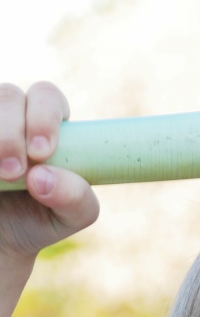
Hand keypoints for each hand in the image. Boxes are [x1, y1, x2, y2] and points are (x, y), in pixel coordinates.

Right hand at [0, 81, 98, 262]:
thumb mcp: (68, 217)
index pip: (48, 98)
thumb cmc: (36, 220)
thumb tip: (44, 177)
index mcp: (48, 126)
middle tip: (15, 172)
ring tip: (1, 177)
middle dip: (13, 132)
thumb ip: (76, 199)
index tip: (41, 152)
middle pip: (10, 96)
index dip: (45, 118)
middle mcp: (13, 115)